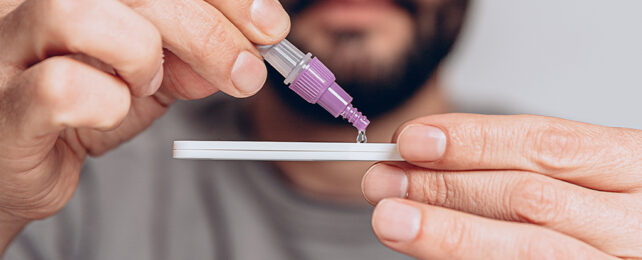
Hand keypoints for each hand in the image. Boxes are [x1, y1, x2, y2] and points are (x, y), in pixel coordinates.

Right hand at [0, 0, 288, 251]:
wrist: (20, 162)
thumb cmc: (80, 107)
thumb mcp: (148, 75)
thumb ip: (190, 58)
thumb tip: (246, 53)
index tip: (270, 26)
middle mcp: (34, 1)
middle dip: (210, 29)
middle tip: (247, 73)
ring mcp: (8, 44)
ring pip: (83, 12)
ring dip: (143, 56)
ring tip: (145, 85)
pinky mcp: (3, 102)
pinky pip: (61, 85)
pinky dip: (107, 102)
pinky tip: (108, 110)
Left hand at [361, 114, 641, 258]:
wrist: (632, 247)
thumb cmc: (608, 216)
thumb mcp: (583, 178)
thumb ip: (515, 169)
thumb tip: (425, 163)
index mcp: (633, 168)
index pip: (548, 145)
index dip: (475, 141)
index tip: (413, 140)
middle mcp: (636, 222)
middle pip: (530, 199)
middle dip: (446, 187)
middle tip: (384, 181)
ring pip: (531, 249)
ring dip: (447, 231)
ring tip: (392, 218)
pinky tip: (433, 253)